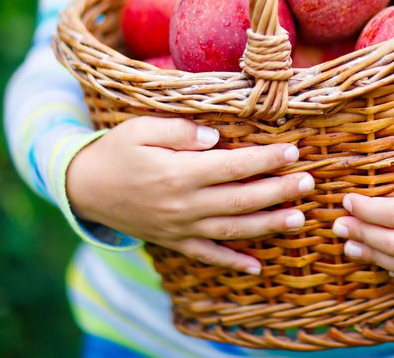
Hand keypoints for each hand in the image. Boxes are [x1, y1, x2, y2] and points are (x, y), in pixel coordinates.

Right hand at [66, 117, 312, 274]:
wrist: (83, 188)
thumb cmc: (116, 150)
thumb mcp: (141, 128)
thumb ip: (180, 130)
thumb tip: (217, 137)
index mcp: (179, 172)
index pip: (233, 166)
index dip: (265, 159)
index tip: (293, 150)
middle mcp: (183, 204)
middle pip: (241, 199)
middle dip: (279, 191)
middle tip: (310, 182)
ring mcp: (179, 228)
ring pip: (231, 230)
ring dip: (267, 225)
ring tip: (298, 218)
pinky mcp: (173, 242)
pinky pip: (207, 256)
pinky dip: (233, 262)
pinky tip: (257, 265)